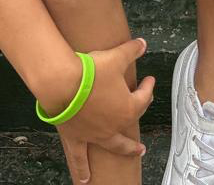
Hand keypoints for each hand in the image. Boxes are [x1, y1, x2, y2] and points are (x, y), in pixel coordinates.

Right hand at [50, 37, 155, 182]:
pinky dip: (82, 170)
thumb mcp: (116, 56)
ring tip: (132, 154)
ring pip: (113, 146)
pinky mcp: (78, 139)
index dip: (148, 87)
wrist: (63, 84)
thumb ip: (132, 50)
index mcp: (128, 108)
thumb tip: (143, 43)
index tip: (150, 79)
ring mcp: (96, 135)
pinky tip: (84, 180)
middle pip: (131, 125)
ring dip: (124, 150)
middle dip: (139, 123)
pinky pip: (81, 158)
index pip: (144, 97)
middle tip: (143, 132)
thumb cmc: (91, 71)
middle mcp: (115, 126)